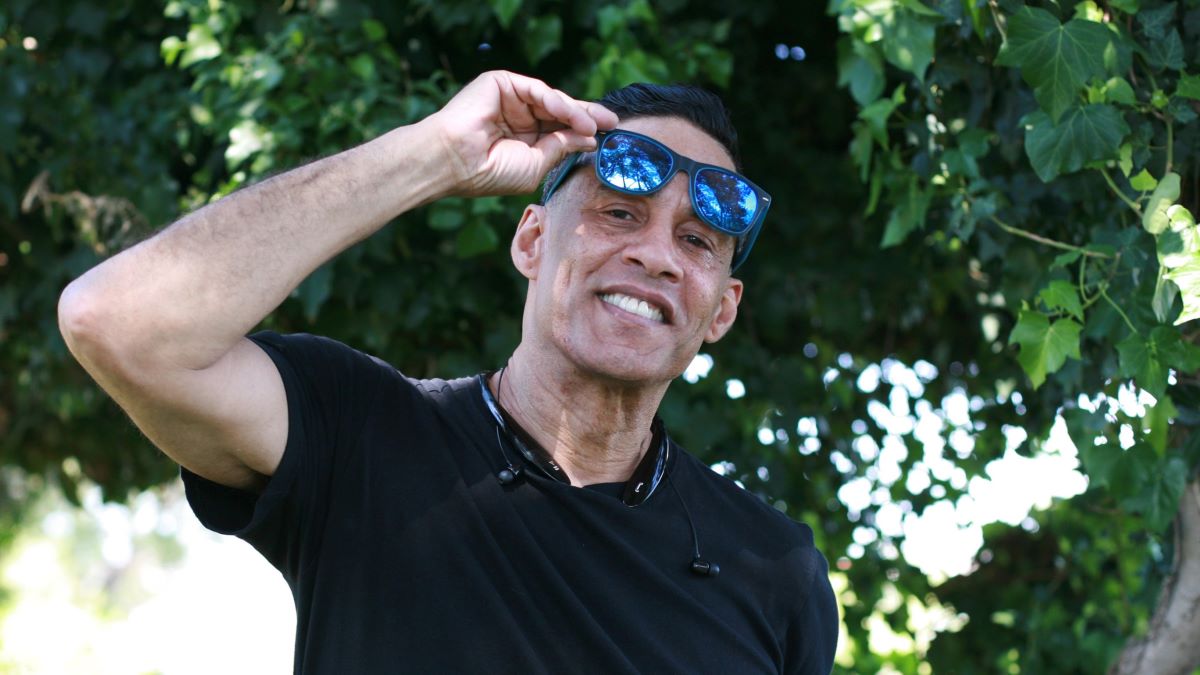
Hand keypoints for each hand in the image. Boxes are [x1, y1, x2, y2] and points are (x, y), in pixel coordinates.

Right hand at [425, 71, 618, 196]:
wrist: (454, 162)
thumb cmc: (490, 172)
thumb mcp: (536, 164)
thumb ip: (561, 147)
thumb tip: (590, 137)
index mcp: (525, 138)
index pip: (560, 129)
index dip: (584, 130)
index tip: (609, 133)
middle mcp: (518, 115)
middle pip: (560, 111)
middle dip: (586, 115)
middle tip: (612, 121)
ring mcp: (510, 98)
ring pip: (551, 100)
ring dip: (575, 111)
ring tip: (593, 124)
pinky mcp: (501, 83)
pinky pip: (535, 89)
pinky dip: (554, 100)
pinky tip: (569, 112)